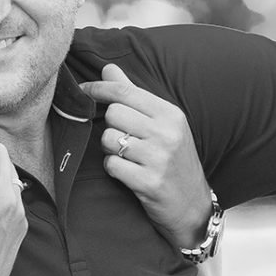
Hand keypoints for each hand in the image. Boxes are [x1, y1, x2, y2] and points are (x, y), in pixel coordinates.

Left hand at [79, 63, 213, 248]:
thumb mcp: (163, 124)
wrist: (192, 205)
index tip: (83, 89)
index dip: (99, 88)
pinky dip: (114, 169)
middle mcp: (166, 133)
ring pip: (109, 139)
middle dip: (112, 126)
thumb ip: (134, 95)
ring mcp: (159, 158)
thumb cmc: (174, 160)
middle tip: (126, 139)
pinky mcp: (149, 182)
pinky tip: (130, 173)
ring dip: (111, 149)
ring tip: (130, 158)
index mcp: (170, 114)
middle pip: (113, 114)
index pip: (125, 92)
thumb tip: (109, 69)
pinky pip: (111, 165)